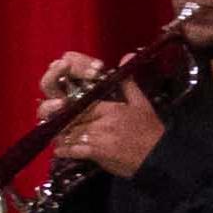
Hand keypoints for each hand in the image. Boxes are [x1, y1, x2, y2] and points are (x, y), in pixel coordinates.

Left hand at [38, 54, 161, 179]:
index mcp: (109, 108)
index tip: (59, 103)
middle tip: (52, 121)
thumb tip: (127, 55)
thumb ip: (127, 82)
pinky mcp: (97, 153)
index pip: (79, 102)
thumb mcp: (140, 103)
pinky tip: (59, 150)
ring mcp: (98, 137)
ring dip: (60, 135)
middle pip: (70, 117)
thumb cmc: (150, 129)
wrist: (160, 157)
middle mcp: (100, 121)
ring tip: (55, 135)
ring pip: (69, 133)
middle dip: (59, 118)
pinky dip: (64, 151)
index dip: (66, 103)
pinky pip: (73, 150)